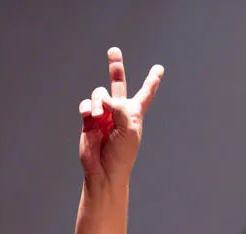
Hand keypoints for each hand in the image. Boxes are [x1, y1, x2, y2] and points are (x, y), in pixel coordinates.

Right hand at [78, 47, 163, 183]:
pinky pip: (86, 105)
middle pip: (118, 84)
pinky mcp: (88, 121)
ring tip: (98, 116)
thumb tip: (104, 98)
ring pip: (99, 93)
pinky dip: (87, 107)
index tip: (159, 68)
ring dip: (99, 102)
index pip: (145, 94)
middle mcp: (119, 112)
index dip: (152, 81)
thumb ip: (121, 108)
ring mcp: (103, 115)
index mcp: (135, 114)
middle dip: (115, 67)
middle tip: (113, 51)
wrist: (104, 171)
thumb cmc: (122, 154)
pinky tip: (89, 115)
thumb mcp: (129, 129)